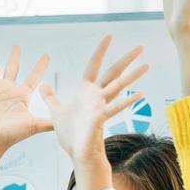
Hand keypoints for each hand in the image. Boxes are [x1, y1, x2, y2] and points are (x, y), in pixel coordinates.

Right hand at [0, 46, 54, 149]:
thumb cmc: (12, 134)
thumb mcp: (34, 125)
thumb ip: (49, 121)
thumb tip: (67, 122)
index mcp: (22, 94)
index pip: (34, 76)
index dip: (40, 66)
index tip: (47, 55)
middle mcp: (8, 89)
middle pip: (13, 67)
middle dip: (15, 56)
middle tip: (16, 45)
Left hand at [40, 36, 149, 164]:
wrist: (77, 153)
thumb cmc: (71, 134)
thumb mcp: (56, 112)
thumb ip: (50, 97)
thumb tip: (42, 85)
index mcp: (86, 92)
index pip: (94, 66)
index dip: (100, 52)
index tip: (109, 36)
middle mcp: (96, 96)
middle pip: (113, 72)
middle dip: (126, 59)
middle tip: (141, 46)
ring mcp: (101, 106)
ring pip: (118, 87)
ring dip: (133, 76)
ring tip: (147, 64)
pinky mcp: (101, 118)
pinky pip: (115, 108)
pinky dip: (127, 101)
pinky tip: (140, 94)